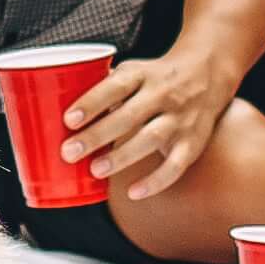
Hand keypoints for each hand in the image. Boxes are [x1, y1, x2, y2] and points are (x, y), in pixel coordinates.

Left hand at [60, 45, 238, 202]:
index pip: (116, 86)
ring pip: (151, 139)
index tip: (68, 119)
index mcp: (143, 74)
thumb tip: (56, 108)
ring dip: (122, 156)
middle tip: (69, 152)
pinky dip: (155, 181)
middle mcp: (163, 94)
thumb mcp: (133, 71)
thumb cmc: (157, 77)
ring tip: (95, 170)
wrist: (208, 73)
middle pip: (128, 116)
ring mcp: (179, 119)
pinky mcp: (192, 142)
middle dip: (97, 135)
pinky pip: (175, 166)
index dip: (92, 102)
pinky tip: (133, 192)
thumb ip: (103, 88)